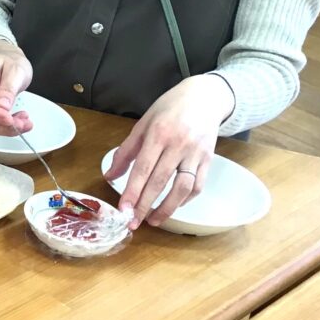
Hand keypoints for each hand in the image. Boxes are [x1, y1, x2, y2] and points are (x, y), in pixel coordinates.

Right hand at [0, 40, 33, 135]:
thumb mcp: (16, 70)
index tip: (8, 120)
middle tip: (21, 124)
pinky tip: (16, 121)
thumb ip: (9, 88)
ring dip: (2, 128)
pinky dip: (1, 126)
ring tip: (23, 123)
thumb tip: (3, 107)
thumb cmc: (10, 62)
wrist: (8, 61)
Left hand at [103, 74, 233, 229]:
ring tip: (154, 221)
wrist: (204, 97)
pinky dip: (185, 200)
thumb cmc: (169, 108)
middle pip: (160, 180)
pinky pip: (198, 185)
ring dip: (168, 208)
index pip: (142, 168)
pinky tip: (174, 206)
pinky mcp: (209, 160)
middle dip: (145, 205)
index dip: (132, 191)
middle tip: (133, 222)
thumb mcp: (143, 123)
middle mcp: (178, 144)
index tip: (123, 209)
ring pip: (182, 187)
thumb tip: (110, 175)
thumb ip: (126, 150)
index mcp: (158, 133)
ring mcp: (196, 153)